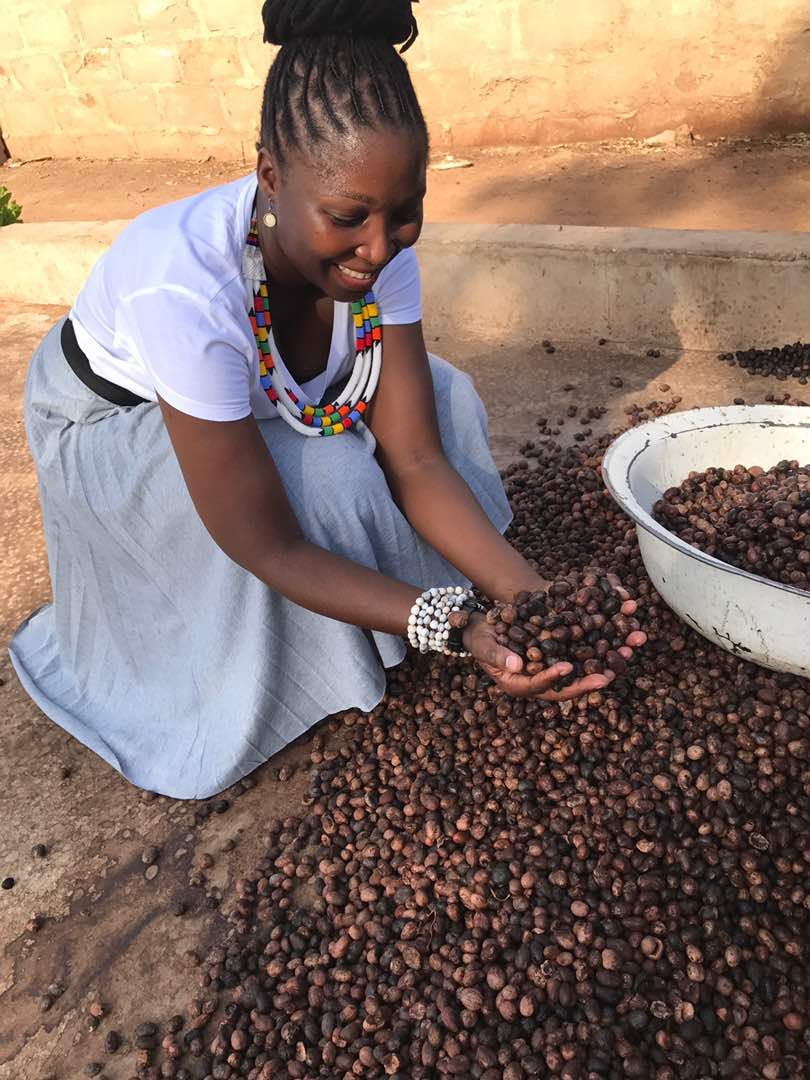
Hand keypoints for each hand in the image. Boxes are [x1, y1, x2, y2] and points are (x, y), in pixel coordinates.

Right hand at [462, 613, 612, 700]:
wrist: (485, 627)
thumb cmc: (479, 638)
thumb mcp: (483, 645)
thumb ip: (497, 655)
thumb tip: (516, 665)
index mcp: (520, 685)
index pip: (539, 686)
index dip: (552, 677)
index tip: (567, 667)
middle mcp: (540, 681)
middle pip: (566, 686)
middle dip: (587, 681)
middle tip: (606, 677)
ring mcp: (552, 668)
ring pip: (580, 672)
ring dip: (602, 666)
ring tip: (621, 658)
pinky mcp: (560, 654)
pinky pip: (582, 654)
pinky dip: (599, 647)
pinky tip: (617, 640)